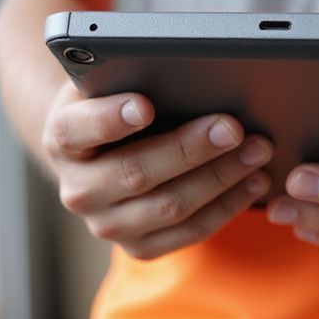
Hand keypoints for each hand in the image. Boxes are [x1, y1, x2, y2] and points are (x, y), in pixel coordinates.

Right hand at [42, 82, 272, 259]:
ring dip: (221, 179)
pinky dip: (227, 206)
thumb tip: (180, 70)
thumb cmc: (115, 106)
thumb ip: (128, 77)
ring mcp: (107, 225)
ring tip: (257, 152)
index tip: (145, 105)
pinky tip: (254, 183)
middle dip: (191, 149)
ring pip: (169, 207)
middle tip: (233, 128)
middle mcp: (77, 190)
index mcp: (61, 139)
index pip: (74, 130)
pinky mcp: (140, 248)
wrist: (102, 155)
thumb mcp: (109, 83)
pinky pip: (190, 232)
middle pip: (136, 172)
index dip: (109, 119)